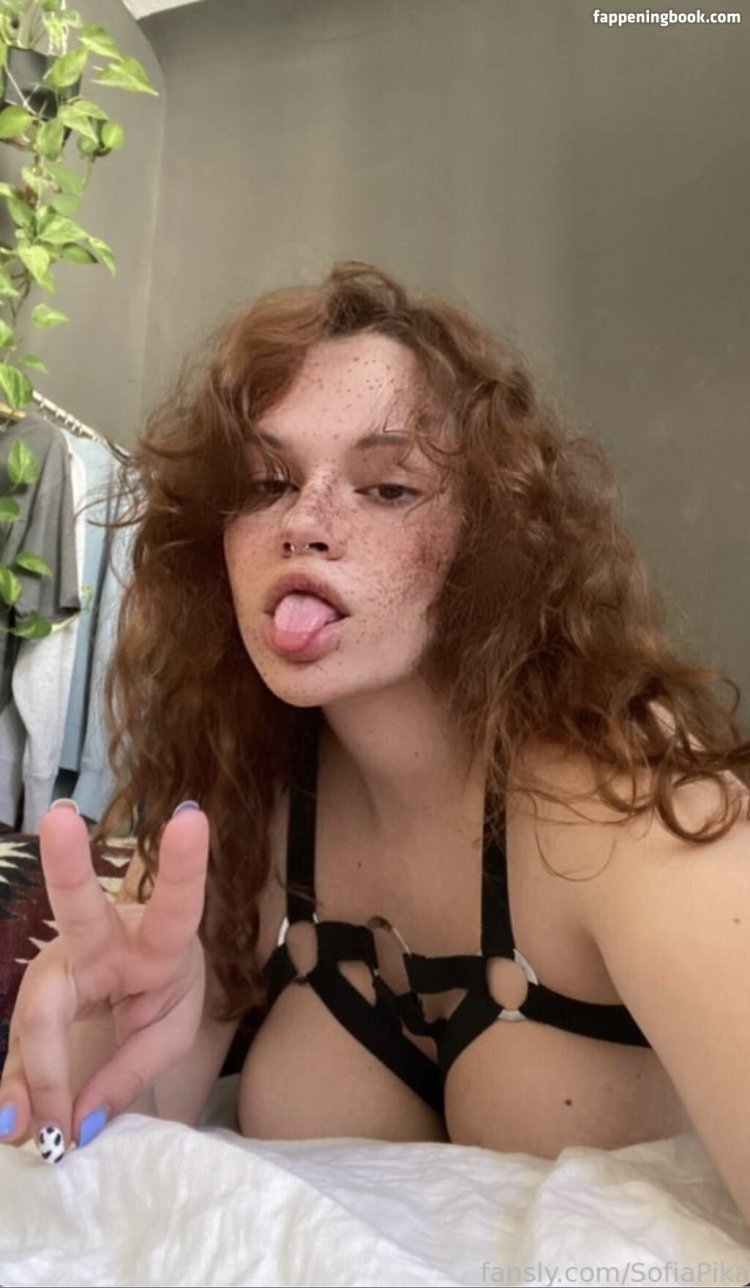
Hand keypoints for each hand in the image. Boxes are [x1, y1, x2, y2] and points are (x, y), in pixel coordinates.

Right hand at [0, 802, 208, 1151]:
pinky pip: (22, 1047)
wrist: (137, 981)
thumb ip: (133, 1070)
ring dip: (35, 1072)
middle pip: (80, 908)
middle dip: (68, 862)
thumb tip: (80, 1122)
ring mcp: (61, 963)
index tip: (190, 816)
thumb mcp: (172, 1031)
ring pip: (38, 1011)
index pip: (175, 906)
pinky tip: (16, 1123)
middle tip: (59, 818)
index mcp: (157, 941)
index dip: (183, 865)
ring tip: (32, 1127)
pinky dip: (20, 1091)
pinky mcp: (36, 995)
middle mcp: (102, 940)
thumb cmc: (163, 991)